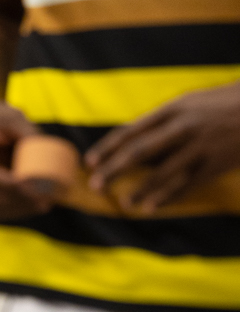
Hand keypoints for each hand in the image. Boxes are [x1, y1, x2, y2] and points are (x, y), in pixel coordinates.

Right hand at [0, 99, 52, 220]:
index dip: (10, 186)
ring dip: (15, 210)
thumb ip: (28, 133)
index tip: (35, 189)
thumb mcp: (11, 116)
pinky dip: (10, 211)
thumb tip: (49, 156)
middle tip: (44, 202)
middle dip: (16, 202)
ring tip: (41, 206)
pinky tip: (29, 208)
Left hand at [85, 82, 239, 211]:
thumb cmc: (222, 104)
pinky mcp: (217, 163)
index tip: (90, 161)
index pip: (132, 130)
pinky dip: (168, 198)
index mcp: (173, 109)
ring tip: (124, 203)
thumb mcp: (190, 103)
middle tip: (95, 185)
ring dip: (141, 190)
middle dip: (114, 169)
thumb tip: (129, 137)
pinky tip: (151, 208)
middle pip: (140, 151)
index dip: (109, 147)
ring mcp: (201, 146)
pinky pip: (187, 185)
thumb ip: (162, 121)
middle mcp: (183, 126)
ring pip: (163, 173)